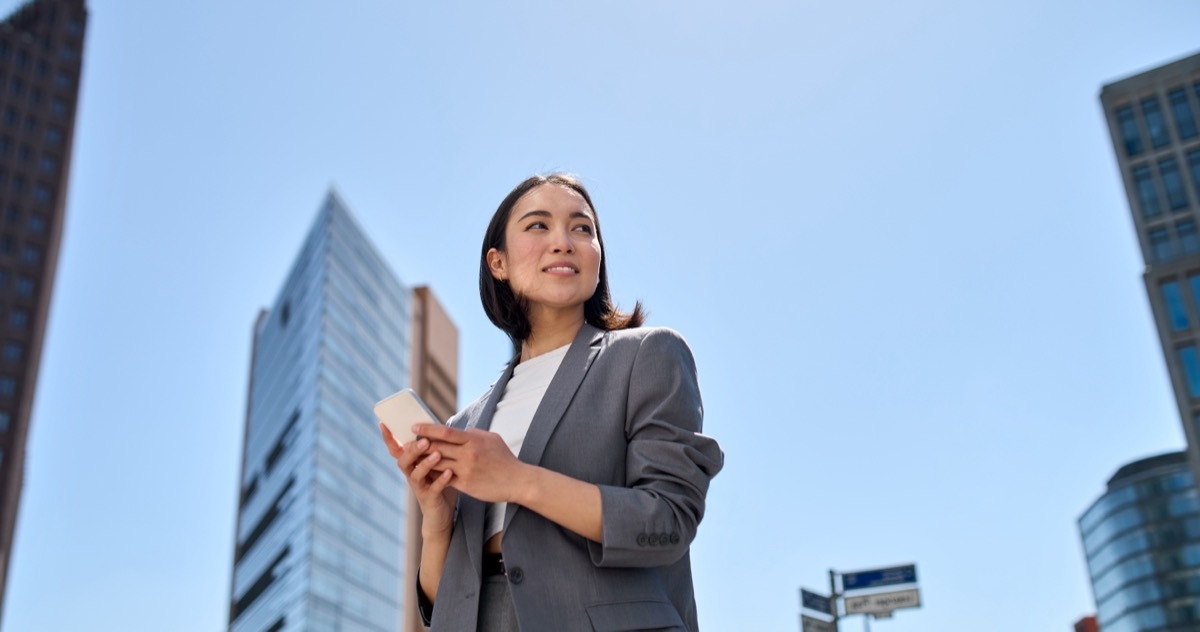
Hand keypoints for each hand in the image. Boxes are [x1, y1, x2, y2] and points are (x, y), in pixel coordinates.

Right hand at [380, 423, 457, 536]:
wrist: (441, 514)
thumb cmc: (438, 483)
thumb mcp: (434, 464)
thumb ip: (433, 448)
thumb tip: (437, 425)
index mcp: (411, 464)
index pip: (396, 449)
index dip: (388, 438)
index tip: (383, 423)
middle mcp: (411, 474)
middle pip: (404, 460)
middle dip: (412, 450)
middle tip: (424, 440)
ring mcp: (419, 487)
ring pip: (416, 475)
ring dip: (426, 464)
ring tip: (437, 454)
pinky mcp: (429, 498)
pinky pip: (434, 489)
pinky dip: (441, 480)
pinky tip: (449, 472)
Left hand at [412, 423, 527, 503]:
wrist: (518, 481)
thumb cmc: (504, 459)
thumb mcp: (492, 439)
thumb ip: (473, 434)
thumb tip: (460, 430)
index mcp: (474, 440)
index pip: (445, 431)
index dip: (427, 429)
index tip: (415, 427)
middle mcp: (469, 454)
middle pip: (438, 447)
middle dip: (420, 445)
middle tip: (407, 444)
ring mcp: (467, 470)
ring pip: (438, 464)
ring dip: (424, 461)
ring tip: (412, 458)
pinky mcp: (466, 485)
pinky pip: (445, 479)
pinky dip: (435, 475)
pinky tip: (426, 473)